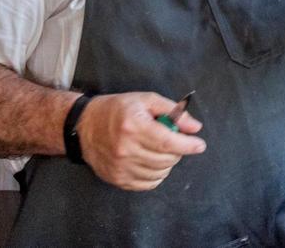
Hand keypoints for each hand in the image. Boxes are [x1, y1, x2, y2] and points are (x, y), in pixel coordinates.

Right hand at [76, 92, 205, 190]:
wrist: (84, 126)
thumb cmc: (118, 110)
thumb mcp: (146, 100)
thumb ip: (172, 111)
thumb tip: (195, 128)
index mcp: (134, 127)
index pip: (168, 142)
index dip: (188, 145)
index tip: (199, 145)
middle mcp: (126, 149)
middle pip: (166, 159)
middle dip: (178, 151)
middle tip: (173, 141)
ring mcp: (120, 167)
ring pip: (160, 173)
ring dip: (167, 163)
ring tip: (158, 149)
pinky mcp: (117, 179)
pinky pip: (148, 184)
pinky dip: (156, 174)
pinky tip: (151, 161)